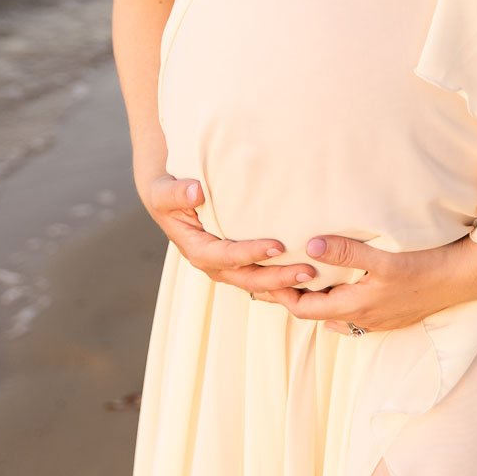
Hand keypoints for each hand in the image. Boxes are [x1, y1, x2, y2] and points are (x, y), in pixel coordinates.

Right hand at [139, 173, 319, 297]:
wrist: (172, 199)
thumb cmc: (168, 193)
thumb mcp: (162, 192)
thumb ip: (175, 194)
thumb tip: (196, 192)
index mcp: (196, 250)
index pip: (226, 257)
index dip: (251, 254)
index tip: (278, 246)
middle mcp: (214, 265)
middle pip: (247, 279)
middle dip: (277, 278)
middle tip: (307, 271)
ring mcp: (228, 268)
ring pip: (258, 283)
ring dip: (284, 284)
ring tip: (314, 276)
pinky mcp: (240, 264)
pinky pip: (262, 278)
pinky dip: (282, 282)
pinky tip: (308, 278)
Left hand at [249, 232, 476, 334]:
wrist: (464, 280)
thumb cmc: (425, 266)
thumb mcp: (384, 258)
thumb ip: (347, 251)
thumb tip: (309, 245)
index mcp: (355, 307)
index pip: (304, 308)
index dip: (280, 294)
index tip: (263, 276)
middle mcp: (361, 320)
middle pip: (315, 314)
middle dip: (292, 297)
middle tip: (270, 277)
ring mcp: (376, 320)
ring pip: (333, 316)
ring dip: (315, 300)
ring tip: (298, 279)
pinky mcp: (389, 315)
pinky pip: (351, 315)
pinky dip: (336, 303)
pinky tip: (337, 286)